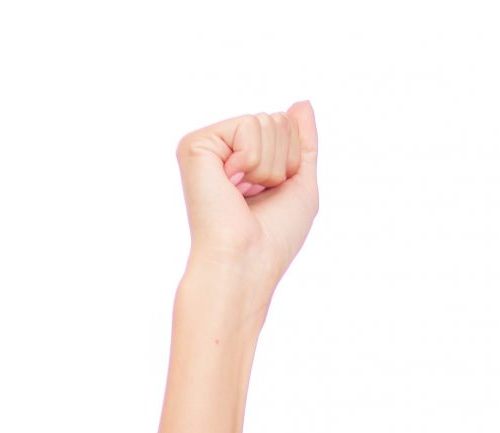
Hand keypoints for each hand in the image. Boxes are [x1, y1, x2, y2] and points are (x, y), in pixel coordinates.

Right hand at [175, 101, 318, 316]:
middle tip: (256, 195)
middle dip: (281, 161)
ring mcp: (207, 145)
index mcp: (244, 158)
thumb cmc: (273, 237)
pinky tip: (231, 184)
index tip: (270, 193)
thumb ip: (304, 143)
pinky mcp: (195, 145)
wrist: (246, 262)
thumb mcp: (300, 184)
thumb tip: (301, 103)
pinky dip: (252, 161)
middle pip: (276, 120)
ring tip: (243, 193)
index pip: (285, 128)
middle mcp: (223, 148)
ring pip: (264, 121)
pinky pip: (248, 126)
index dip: (292, 162)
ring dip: (268, 166)